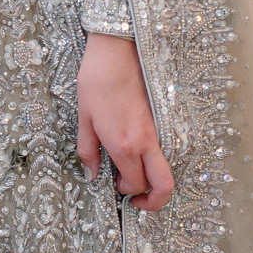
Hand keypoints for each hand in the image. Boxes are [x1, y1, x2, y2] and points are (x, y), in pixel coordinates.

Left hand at [77, 32, 174, 212]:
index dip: (126, 192)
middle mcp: (146, 142)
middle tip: (138, 201)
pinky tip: (138, 154)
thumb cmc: (97, 81)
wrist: (118, 50)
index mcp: (124, 145)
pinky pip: (165, 150)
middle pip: (164, 185)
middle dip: (154, 201)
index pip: (135, 184)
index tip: (114, 186)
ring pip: (168, 168)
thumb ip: (88, 151)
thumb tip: (90, 174)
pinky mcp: (161, 120)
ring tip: (135, 175)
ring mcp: (158, 131)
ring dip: (155, 180)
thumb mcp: (84, 117)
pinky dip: (156, 161)